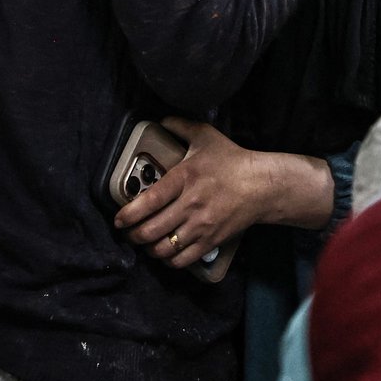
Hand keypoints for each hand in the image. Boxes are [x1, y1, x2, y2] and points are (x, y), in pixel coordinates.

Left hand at [115, 119, 330, 268]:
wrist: (262, 185)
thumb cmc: (232, 160)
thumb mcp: (206, 136)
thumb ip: (181, 127)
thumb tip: (161, 120)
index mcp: (185, 178)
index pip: (149, 201)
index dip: (128, 214)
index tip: (118, 219)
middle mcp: (190, 204)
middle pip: (150, 230)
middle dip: (133, 235)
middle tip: (129, 232)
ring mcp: (201, 225)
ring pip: (163, 248)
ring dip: (149, 249)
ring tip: (145, 243)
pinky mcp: (211, 241)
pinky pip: (181, 259)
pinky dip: (168, 259)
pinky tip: (166, 251)